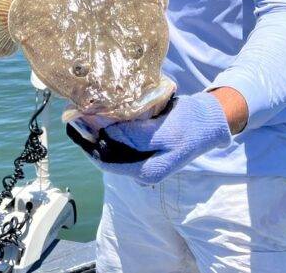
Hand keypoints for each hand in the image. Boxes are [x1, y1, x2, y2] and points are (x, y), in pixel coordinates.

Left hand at [67, 92, 230, 183]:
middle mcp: (142, 168)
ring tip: (86, 112)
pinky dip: (113, 127)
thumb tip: (107, 133)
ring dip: (101, 131)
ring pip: (114, 146)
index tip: (75, 127)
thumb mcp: (162, 133)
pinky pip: (123, 138)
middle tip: (77, 116)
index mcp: (147, 172)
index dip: (89, 146)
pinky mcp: (146, 145)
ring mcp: (144, 157)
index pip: (107, 163)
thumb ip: (134, 136)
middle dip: (92, 137)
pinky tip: (105, 113)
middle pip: (108, 155)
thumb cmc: (188, 126)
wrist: (210, 119)